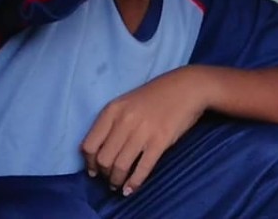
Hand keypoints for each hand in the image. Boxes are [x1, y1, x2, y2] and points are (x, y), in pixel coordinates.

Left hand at [80, 67, 209, 195]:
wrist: (187, 87)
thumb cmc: (156, 95)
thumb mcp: (127, 103)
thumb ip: (112, 123)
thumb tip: (99, 153)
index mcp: (112, 110)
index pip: (89, 144)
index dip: (89, 163)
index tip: (94, 171)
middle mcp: (124, 121)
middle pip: (103, 159)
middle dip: (104, 174)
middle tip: (109, 179)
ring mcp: (142, 131)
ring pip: (120, 166)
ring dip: (117, 181)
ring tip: (119, 186)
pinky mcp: (160, 141)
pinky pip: (142, 168)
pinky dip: (134, 183)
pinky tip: (131, 190)